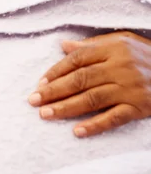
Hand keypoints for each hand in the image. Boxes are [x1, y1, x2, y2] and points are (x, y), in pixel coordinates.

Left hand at [28, 31, 150, 137]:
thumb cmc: (146, 54)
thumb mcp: (122, 41)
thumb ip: (92, 45)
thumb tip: (63, 45)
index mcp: (114, 47)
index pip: (78, 59)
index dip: (56, 71)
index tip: (40, 82)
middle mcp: (120, 66)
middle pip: (80, 79)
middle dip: (54, 90)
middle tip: (34, 100)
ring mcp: (130, 88)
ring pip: (92, 99)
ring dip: (66, 108)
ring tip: (46, 114)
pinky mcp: (139, 107)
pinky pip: (114, 118)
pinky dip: (95, 125)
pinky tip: (77, 132)